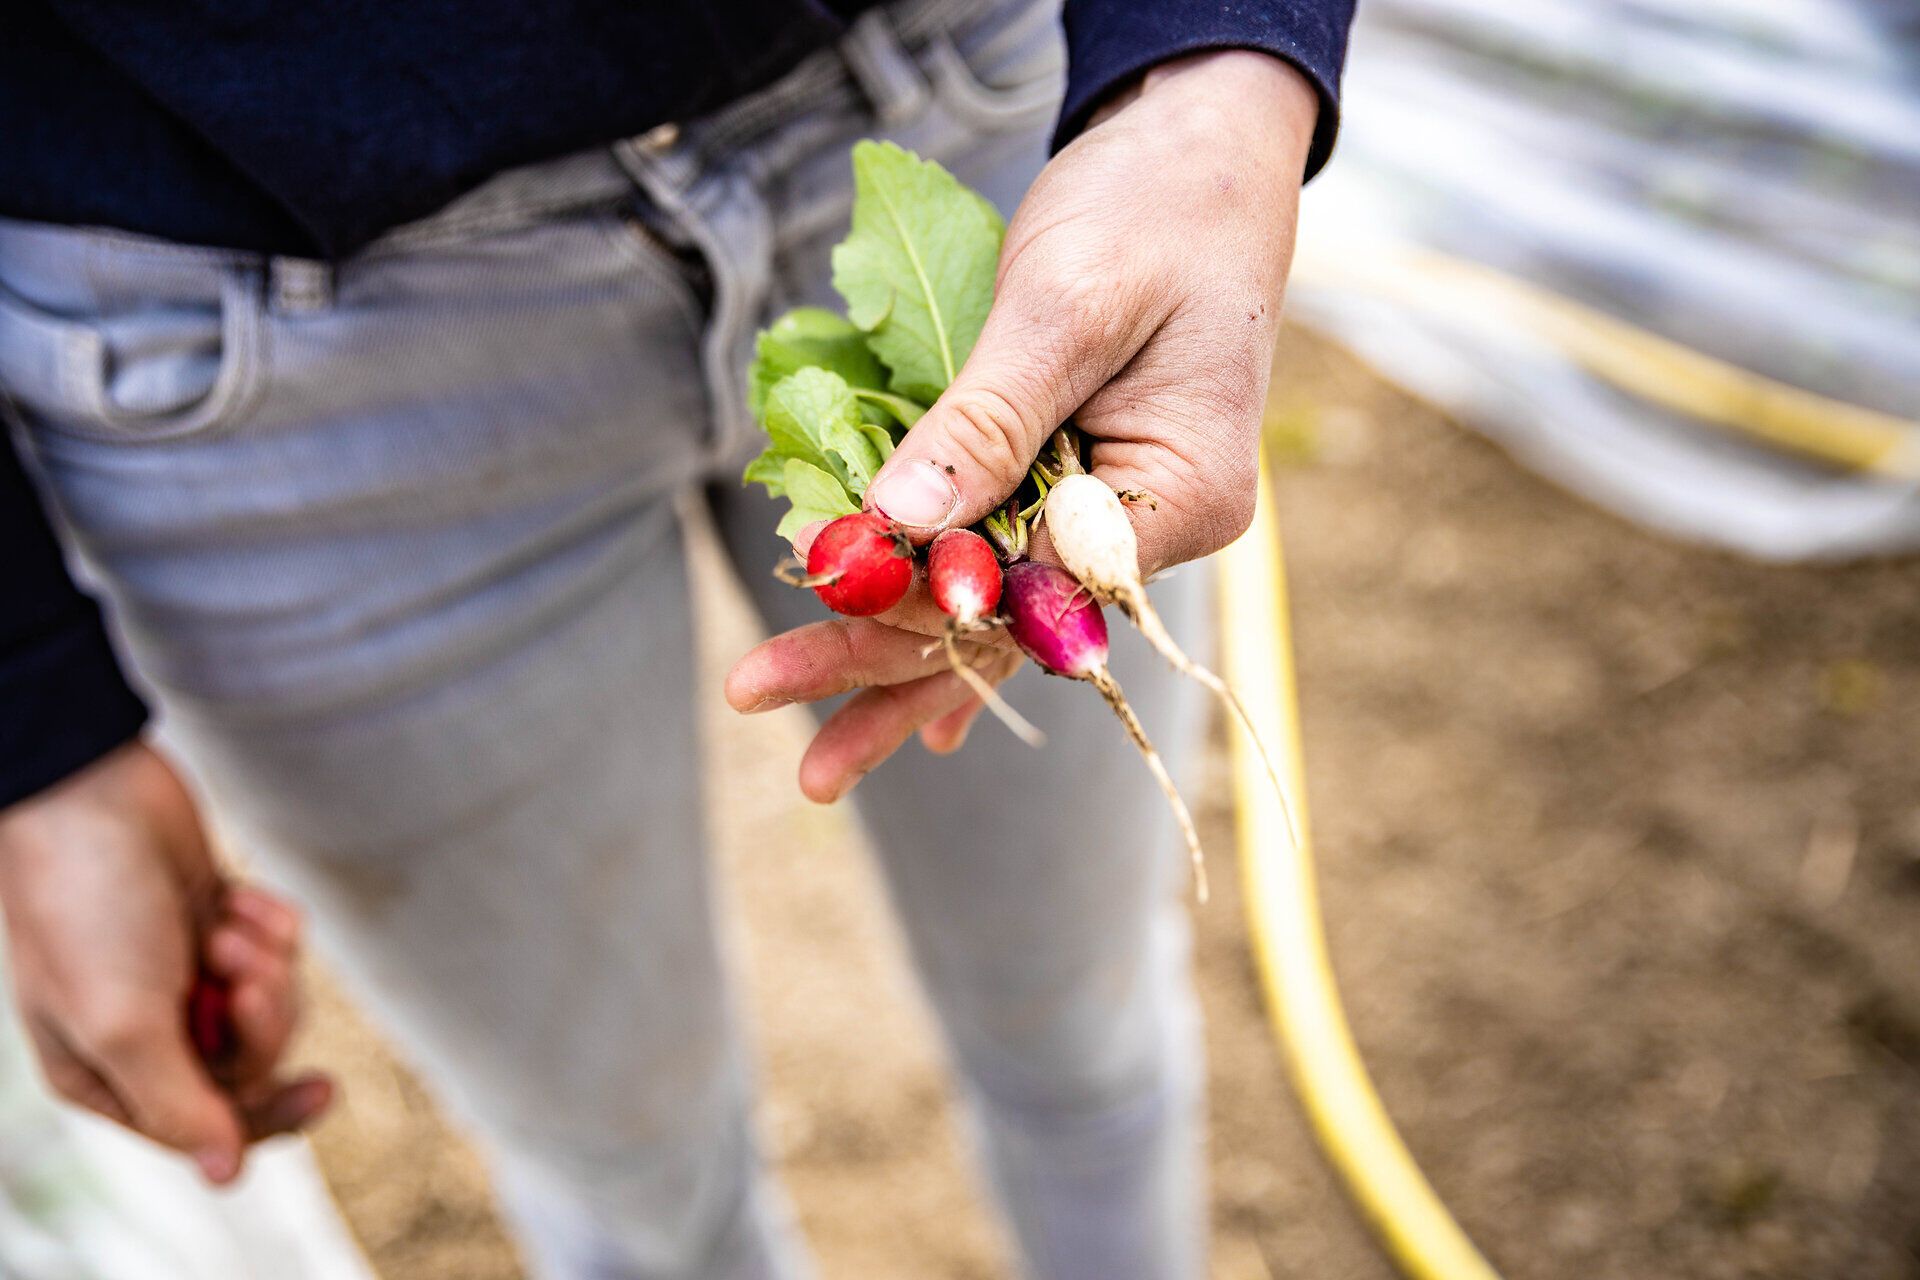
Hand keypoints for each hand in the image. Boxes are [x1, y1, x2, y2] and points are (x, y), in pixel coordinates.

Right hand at [0, 741, 330, 1183]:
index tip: (323, 1089)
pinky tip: (235, 896)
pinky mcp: (215, 922)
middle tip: (239, 970)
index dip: (269, 1116)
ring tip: (227, 927)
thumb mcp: (124, 1023)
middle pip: (253, 1066)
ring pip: (275, 1006)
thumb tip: (225, 1175)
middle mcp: (144, 1032)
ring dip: (266, 966)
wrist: (90, 792)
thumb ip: (179, 1103)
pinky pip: (280, 947)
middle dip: (262, 1019)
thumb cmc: (89, 908)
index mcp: (105, 1075)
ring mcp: (180, 975)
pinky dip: (270, 923)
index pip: (208, 1127)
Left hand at [729, 49, 1316, 798]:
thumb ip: (989, 419)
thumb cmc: (1154, 208)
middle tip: (756, 689)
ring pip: (993, 613)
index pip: (1032, 587)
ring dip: (898, 665)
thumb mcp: (1066, 305)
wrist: (1204, 152)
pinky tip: (912, 715)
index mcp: (1177, 496)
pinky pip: (1001, 572)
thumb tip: (900, 527)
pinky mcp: (1073, 485)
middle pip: (1001, 624)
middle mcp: (1149, 527)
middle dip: (880, 661)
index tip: (815, 592)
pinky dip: (948, 628)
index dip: (921, 600)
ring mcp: (1113, 513)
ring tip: (813, 762)